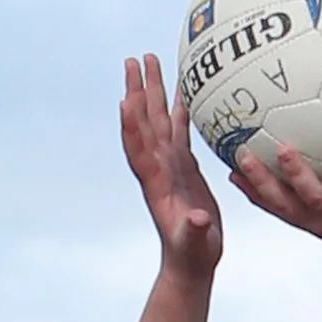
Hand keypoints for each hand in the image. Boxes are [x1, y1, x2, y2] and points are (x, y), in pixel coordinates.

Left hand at [120, 54, 221, 278]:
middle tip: (135, 60)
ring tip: (151, 61)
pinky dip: (178, 109)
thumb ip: (193, 229)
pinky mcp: (183, 166)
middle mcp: (158, 167)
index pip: (139, 149)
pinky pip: (178, 130)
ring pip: (158, 120)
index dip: (131, 126)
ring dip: (153, 91)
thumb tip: (196, 219)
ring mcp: (169, 164)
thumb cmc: (191, 255)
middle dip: (139, 91)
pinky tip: (182, 89)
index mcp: (155, 183)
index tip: (125, 99)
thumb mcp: (193, 243)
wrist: (191, 261)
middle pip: (144, 122)